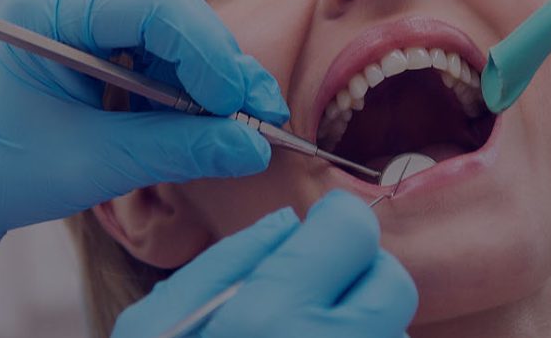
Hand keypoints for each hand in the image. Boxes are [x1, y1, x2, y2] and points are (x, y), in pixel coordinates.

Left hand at [0, 0, 288, 286]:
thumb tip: (254, 148)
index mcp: (43, 3)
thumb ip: (178, 150)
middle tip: (262, 113)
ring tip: (251, 117)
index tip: (240, 104)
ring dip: (215, 72)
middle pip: (171, 8)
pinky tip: (219, 109)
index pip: (150, 6)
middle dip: (220, 64)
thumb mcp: (93, 163)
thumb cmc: (3, 166)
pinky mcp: (101, 16)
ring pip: (177, 22)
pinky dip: (193, 76)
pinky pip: (164, 38)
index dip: (206, 53)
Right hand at [111, 191, 417, 337]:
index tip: (318, 234)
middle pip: (392, 280)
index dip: (334, 225)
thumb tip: (287, 223)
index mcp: (272, 314)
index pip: (352, 229)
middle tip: (319, 284)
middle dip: (360, 272)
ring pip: (394, 327)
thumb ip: (224, 263)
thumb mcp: (156, 328)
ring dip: (362, 318)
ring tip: (310, 329)